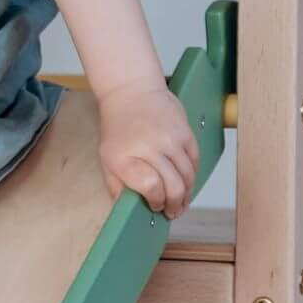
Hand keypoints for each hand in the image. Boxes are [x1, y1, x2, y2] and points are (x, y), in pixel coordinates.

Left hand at [95, 80, 199, 220]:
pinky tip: (186, 182)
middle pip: (174, 186)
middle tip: (172, 212)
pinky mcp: (185, 132)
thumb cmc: (117, 128)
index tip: (155, 206)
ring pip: (188, 176)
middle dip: (175, 205)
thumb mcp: (107, 157)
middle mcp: (149, 147)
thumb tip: (126, 211)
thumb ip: (116, 185)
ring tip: (181, 202)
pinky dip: (193, 176)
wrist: (130, 90)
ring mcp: (170, 139)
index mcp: (125, 156)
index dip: (156, 201)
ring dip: (187, 194)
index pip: (151, 187)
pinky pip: (195, 162)